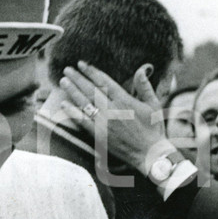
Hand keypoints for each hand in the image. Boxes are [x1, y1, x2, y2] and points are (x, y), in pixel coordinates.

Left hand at [59, 62, 175, 175]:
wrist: (150, 154)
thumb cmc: (153, 129)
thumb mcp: (154, 104)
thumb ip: (145, 86)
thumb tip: (141, 68)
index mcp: (125, 100)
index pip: (104, 81)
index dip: (91, 72)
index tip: (81, 64)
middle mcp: (112, 109)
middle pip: (91, 89)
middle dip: (78, 78)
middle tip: (67, 69)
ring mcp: (104, 122)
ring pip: (85, 103)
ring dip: (72, 91)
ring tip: (63, 81)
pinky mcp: (99, 135)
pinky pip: (82, 121)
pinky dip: (72, 112)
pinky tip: (63, 104)